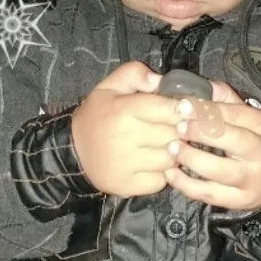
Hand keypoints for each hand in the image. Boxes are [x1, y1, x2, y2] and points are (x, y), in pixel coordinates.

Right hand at [72, 62, 181, 196]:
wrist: (73, 152)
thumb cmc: (97, 116)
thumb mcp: (109, 87)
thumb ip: (134, 74)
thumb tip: (160, 80)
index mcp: (123, 111)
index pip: (168, 110)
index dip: (184, 109)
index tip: (188, 109)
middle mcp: (126, 139)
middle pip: (173, 134)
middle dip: (181, 130)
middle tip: (179, 128)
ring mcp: (128, 165)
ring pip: (171, 159)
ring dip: (175, 152)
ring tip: (167, 145)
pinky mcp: (129, 186)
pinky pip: (161, 180)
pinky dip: (163, 173)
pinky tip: (155, 163)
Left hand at [164, 81, 260, 209]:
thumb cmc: (260, 144)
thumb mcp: (253, 120)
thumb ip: (228, 102)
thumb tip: (203, 86)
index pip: (236, 115)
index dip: (207, 109)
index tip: (183, 105)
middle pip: (231, 140)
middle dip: (201, 132)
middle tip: (178, 127)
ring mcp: (252, 181)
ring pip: (220, 171)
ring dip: (192, 159)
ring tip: (172, 149)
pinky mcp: (239, 200)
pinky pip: (210, 194)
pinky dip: (187, 185)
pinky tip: (170, 173)